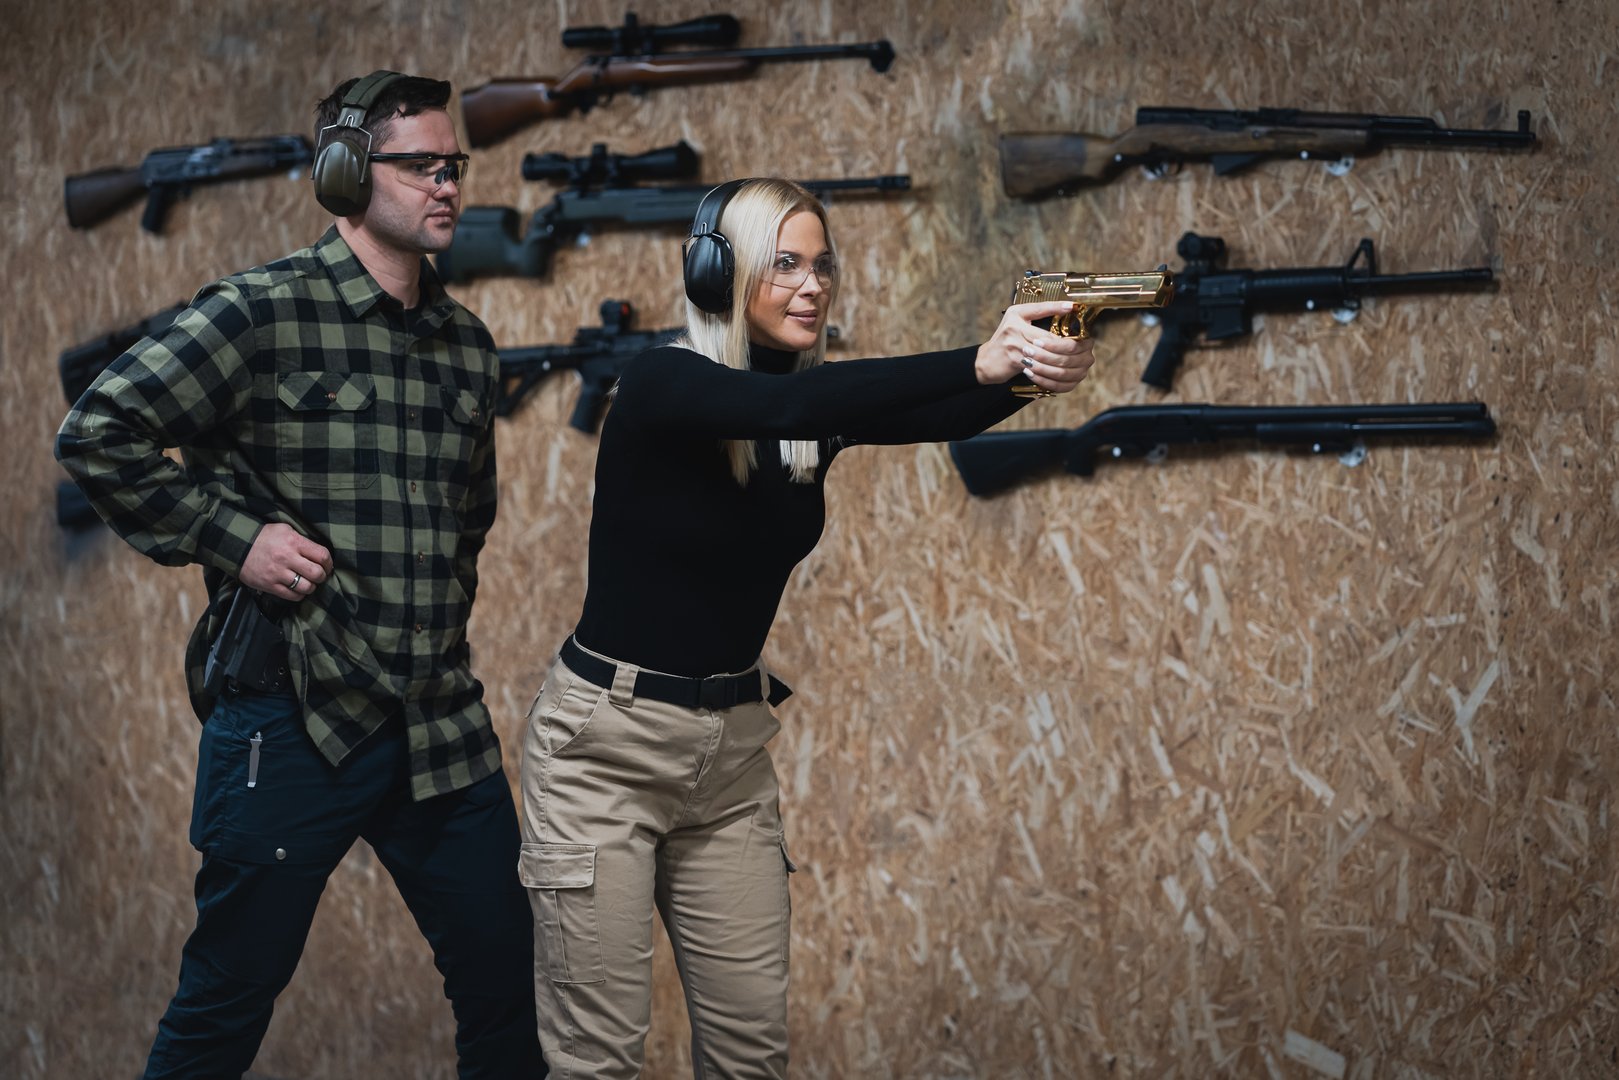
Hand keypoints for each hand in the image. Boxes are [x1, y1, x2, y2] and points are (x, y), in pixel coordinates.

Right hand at [240, 523, 332, 601]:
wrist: (237, 546)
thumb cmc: (264, 537)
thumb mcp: (284, 530)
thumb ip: (302, 539)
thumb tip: (318, 552)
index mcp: (293, 542)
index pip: (322, 555)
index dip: (329, 563)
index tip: (326, 565)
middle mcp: (287, 558)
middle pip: (317, 573)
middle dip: (322, 576)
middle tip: (318, 575)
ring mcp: (278, 573)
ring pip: (306, 587)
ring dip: (311, 586)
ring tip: (308, 582)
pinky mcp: (270, 585)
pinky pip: (292, 596)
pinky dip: (299, 594)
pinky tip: (297, 588)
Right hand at [975, 301, 1095, 393]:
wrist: (985, 361)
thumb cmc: (1005, 342)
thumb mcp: (1016, 323)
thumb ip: (1034, 318)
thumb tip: (1062, 315)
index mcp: (1016, 314)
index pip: (1039, 307)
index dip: (1056, 306)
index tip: (1071, 306)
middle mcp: (1014, 325)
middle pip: (1048, 336)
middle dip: (1066, 345)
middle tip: (1080, 348)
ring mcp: (1013, 342)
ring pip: (1046, 352)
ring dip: (1060, 359)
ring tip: (1073, 360)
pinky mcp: (1013, 358)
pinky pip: (1038, 364)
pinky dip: (1049, 368)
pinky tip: (1057, 370)